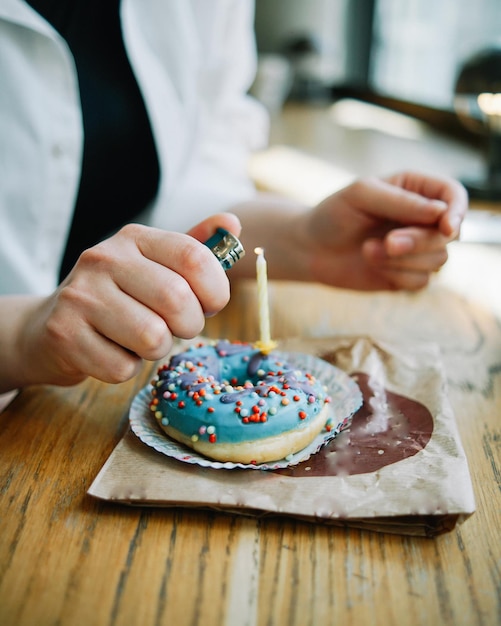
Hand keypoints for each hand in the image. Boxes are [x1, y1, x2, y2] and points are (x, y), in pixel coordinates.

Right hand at [17, 213, 240, 386]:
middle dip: (189, 326)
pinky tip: (112, 352)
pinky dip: (126, 368)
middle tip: (175, 328)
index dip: (216, 290)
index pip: (194, 258)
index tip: (210, 305)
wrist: (50, 327)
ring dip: (156, 350)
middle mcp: (104, 259)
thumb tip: (232, 223)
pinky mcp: (64, 333)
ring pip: (152, 338)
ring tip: (140, 340)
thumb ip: (194, 248)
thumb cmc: (118, 298)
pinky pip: (122, 367)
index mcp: (134, 238)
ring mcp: (80, 295)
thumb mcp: (155, 267)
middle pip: (177, 300)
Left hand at [299, 171, 467, 290]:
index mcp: (416, 190)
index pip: (453, 196)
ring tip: (368, 250)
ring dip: (402, 260)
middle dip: (419, 241)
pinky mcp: (406, 274)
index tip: (447, 227)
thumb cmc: (334, 214)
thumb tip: (441, 213)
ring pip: (438, 260)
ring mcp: (416, 249)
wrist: (310, 248)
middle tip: (388, 242)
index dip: (457, 211)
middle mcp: (422, 219)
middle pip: (449, 234)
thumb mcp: (362, 195)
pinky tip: (371, 262)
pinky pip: (420, 281)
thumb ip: (401, 201)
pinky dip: (396, 275)